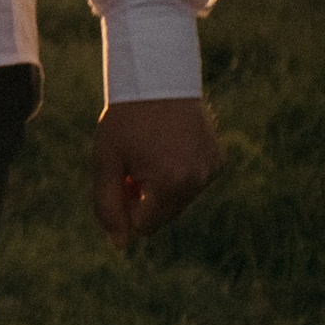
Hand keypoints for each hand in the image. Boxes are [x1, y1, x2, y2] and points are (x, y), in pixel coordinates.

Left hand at [90, 96, 219, 249]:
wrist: (157, 78)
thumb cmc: (125, 121)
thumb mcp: (106, 162)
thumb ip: (107, 206)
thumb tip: (120, 246)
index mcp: (169, 184)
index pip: (144, 225)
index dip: (125, 205)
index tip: (120, 176)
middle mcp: (197, 182)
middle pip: (162, 216)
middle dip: (144, 198)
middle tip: (133, 162)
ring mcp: (211, 171)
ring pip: (178, 201)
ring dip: (161, 188)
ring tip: (150, 152)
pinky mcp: (218, 161)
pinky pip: (193, 183)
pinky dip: (179, 174)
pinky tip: (169, 146)